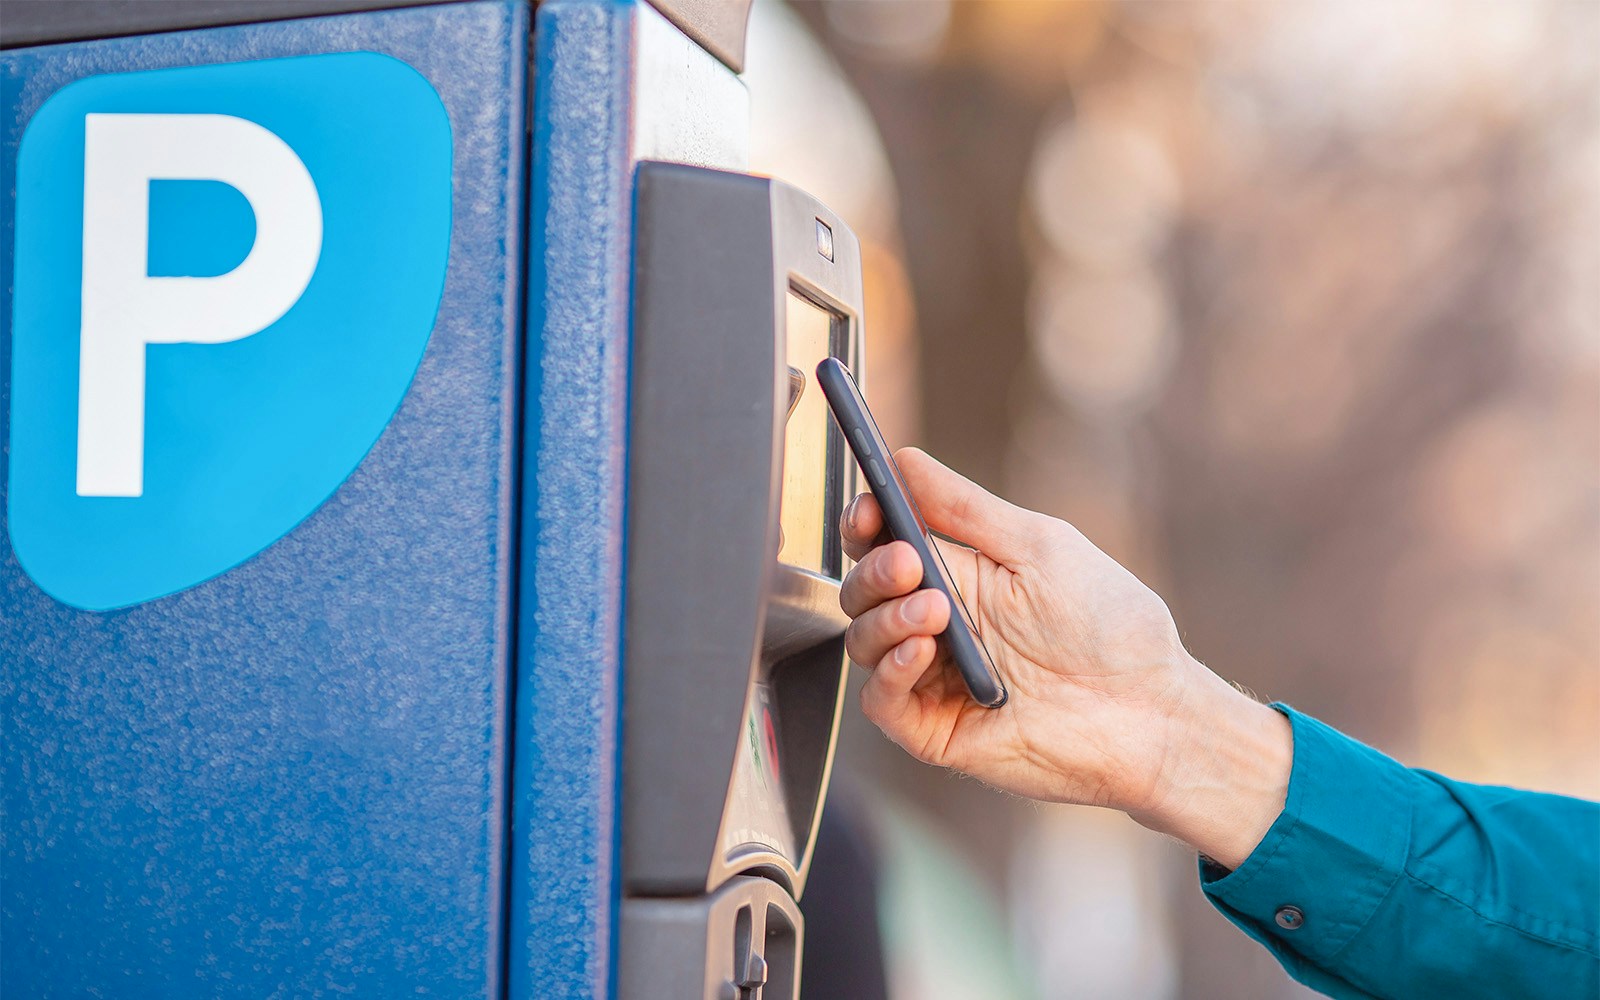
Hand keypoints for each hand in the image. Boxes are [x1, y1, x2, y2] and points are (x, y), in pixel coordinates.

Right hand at [839, 448, 1291, 867]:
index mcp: (959, 574)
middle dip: (874, 571)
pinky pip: (880, 701)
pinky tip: (920, 650)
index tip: (869, 509)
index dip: (865, 524)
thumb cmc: (1109, 626)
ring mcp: (934, 678)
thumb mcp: (1038, 547)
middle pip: (864, 591)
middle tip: (908, 563)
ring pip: (864, 641)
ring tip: (935, 612)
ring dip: (885, 618)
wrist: (1149, 711)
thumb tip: (903, 458)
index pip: (884, 543)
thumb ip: (964, 508)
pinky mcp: (935, 729)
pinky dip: (889, 672)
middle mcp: (938, 624)